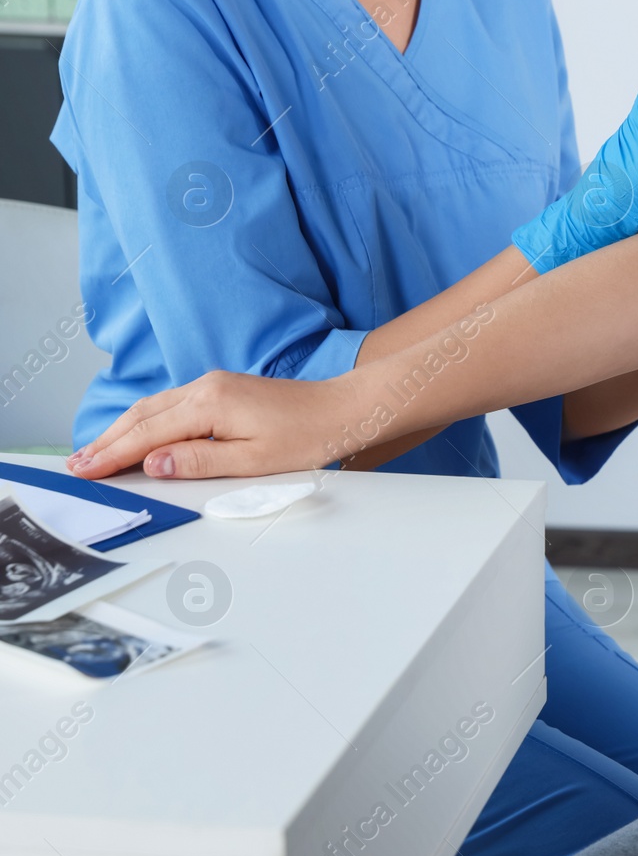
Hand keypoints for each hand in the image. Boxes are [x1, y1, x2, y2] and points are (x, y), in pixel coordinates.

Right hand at [66, 371, 362, 480]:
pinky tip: (138, 434)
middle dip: (107, 440)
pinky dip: (147, 421)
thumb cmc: (307, 436)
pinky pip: (172, 404)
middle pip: (142, 415)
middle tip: (77, 464)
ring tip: (96, 452)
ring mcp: (213, 384)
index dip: (111, 454)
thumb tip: (153, 464)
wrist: (342, 409)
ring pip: (154, 406)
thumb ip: (199, 462)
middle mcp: (205, 387)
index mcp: (210, 404)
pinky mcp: (223, 388)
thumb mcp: (253, 460)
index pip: (147, 433)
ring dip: (123, 429)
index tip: (83, 470)